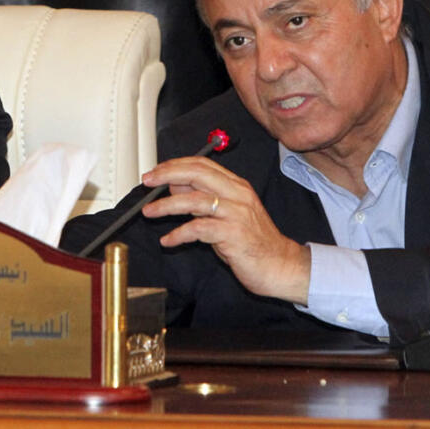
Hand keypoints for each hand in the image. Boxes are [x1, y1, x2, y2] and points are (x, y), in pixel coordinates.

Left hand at [140, 157, 311, 303]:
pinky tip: (168, 240)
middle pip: (196, 174)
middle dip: (167, 175)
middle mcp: (237, 195)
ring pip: (194, 200)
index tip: (155, 171)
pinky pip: (198, 229)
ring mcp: (236, 214)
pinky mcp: (233, 235)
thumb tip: (175, 186)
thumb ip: (204, 199)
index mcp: (237, 186)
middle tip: (148, 181)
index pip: (202, 164)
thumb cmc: (253, 242)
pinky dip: (179, 234)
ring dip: (166, 205)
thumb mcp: (229, 214)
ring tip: (149, 212)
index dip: (175, 165)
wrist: (281, 266)